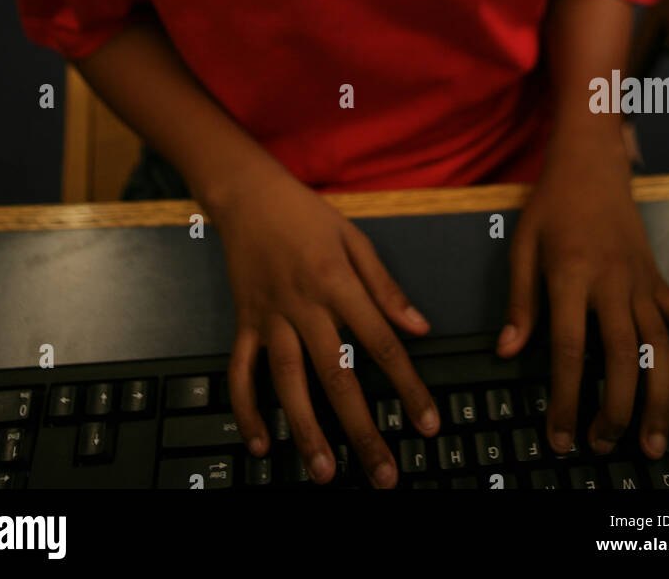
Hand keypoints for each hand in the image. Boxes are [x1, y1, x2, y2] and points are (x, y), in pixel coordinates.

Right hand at [201, 158, 440, 486]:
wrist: (248, 194)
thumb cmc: (305, 214)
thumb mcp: (355, 237)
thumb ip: (386, 286)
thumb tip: (420, 327)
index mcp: (337, 283)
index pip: (381, 343)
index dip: (407, 386)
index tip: (427, 423)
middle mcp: (303, 305)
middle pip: (336, 375)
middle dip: (362, 429)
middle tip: (383, 473)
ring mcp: (269, 317)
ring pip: (287, 382)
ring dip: (305, 430)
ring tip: (324, 472)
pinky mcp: (244, 322)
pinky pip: (241, 372)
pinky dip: (245, 409)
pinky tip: (260, 443)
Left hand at [496, 133, 668, 460]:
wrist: (591, 165)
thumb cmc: (551, 206)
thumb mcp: (522, 245)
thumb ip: (519, 302)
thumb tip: (508, 352)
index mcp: (571, 273)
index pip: (567, 347)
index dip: (563, 397)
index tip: (559, 434)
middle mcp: (612, 280)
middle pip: (620, 355)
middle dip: (614, 408)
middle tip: (603, 446)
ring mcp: (642, 282)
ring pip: (659, 346)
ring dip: (657, 398)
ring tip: (651, 442)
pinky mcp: (660, 280)